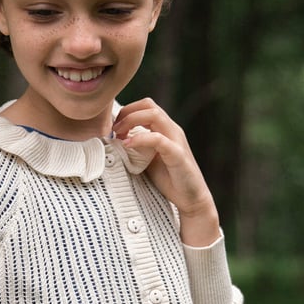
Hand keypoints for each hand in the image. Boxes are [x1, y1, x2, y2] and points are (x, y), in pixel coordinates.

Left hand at [113, 98, 220, 246]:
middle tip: (113, 130)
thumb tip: (112, 140)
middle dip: (127, 112)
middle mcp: (172, 130)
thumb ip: (134, 147)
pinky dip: (140, 139)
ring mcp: (176, 141)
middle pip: (149, 105)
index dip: (127, 111)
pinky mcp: (178, 155)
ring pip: (155, 115)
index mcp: (165, 129)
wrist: (190, 198)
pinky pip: (159, 139)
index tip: (113, 127)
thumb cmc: (168, 179)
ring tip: (118, 135)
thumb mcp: (146, 159)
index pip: (145, 106)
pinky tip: (127, 145)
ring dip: (131, 121)